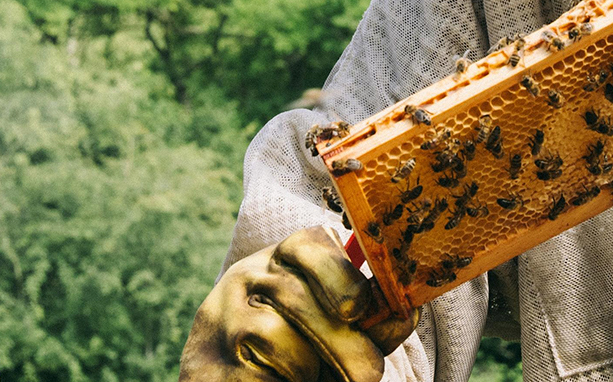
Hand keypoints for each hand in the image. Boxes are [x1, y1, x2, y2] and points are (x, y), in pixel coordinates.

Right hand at [179, 227, 415, 381]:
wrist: (231, 380)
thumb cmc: (295, 356)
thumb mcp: (333, 331)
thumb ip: (368, 323)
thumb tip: (405, 312)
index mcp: (281, 260)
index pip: (308, 243)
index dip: (339, 276)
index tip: (359, 310)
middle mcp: (246, 277)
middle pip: (298, 297)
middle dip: (343, 342)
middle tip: (368, 375)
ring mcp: (221, 316)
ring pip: (278, 338)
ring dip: (307, 369)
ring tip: (307, 376)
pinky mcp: (207, 360)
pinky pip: (260, 373)